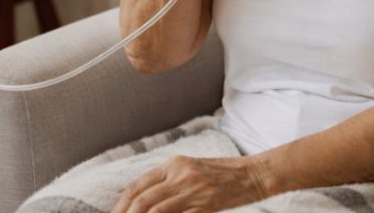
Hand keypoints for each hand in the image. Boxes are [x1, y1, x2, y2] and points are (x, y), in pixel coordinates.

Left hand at [111, 155, 267, 212]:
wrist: (250, 174)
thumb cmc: (220, 173)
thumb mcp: (190, 170)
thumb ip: (169, 181)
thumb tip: (144, 200)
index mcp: (174, 164)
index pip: (139, 184)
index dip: (122, 203)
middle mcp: (179, 175)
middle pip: (143, 200)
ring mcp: (192, 191)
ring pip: (156, 211)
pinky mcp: (205, 206)